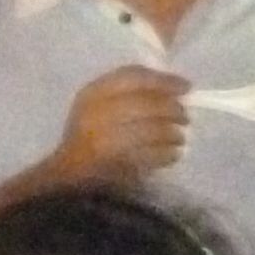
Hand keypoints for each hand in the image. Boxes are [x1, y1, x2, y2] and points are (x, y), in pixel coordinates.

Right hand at [46, 65, 190, 186]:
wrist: (69, 175)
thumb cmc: (88, 134)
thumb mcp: (98, 104)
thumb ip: (129, 91)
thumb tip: (173, 87)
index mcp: (92, 94)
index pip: (132, 78)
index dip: (163, 80)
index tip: (186, 86)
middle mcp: (96, 114)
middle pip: (145, 104)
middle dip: (172, 109)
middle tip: (185, 116)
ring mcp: (104, 142)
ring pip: (151, 131)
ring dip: (173, 134)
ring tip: (180, 137)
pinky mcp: (115, 166)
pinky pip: (151, 157)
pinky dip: (168, 154)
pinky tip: (174, 154)